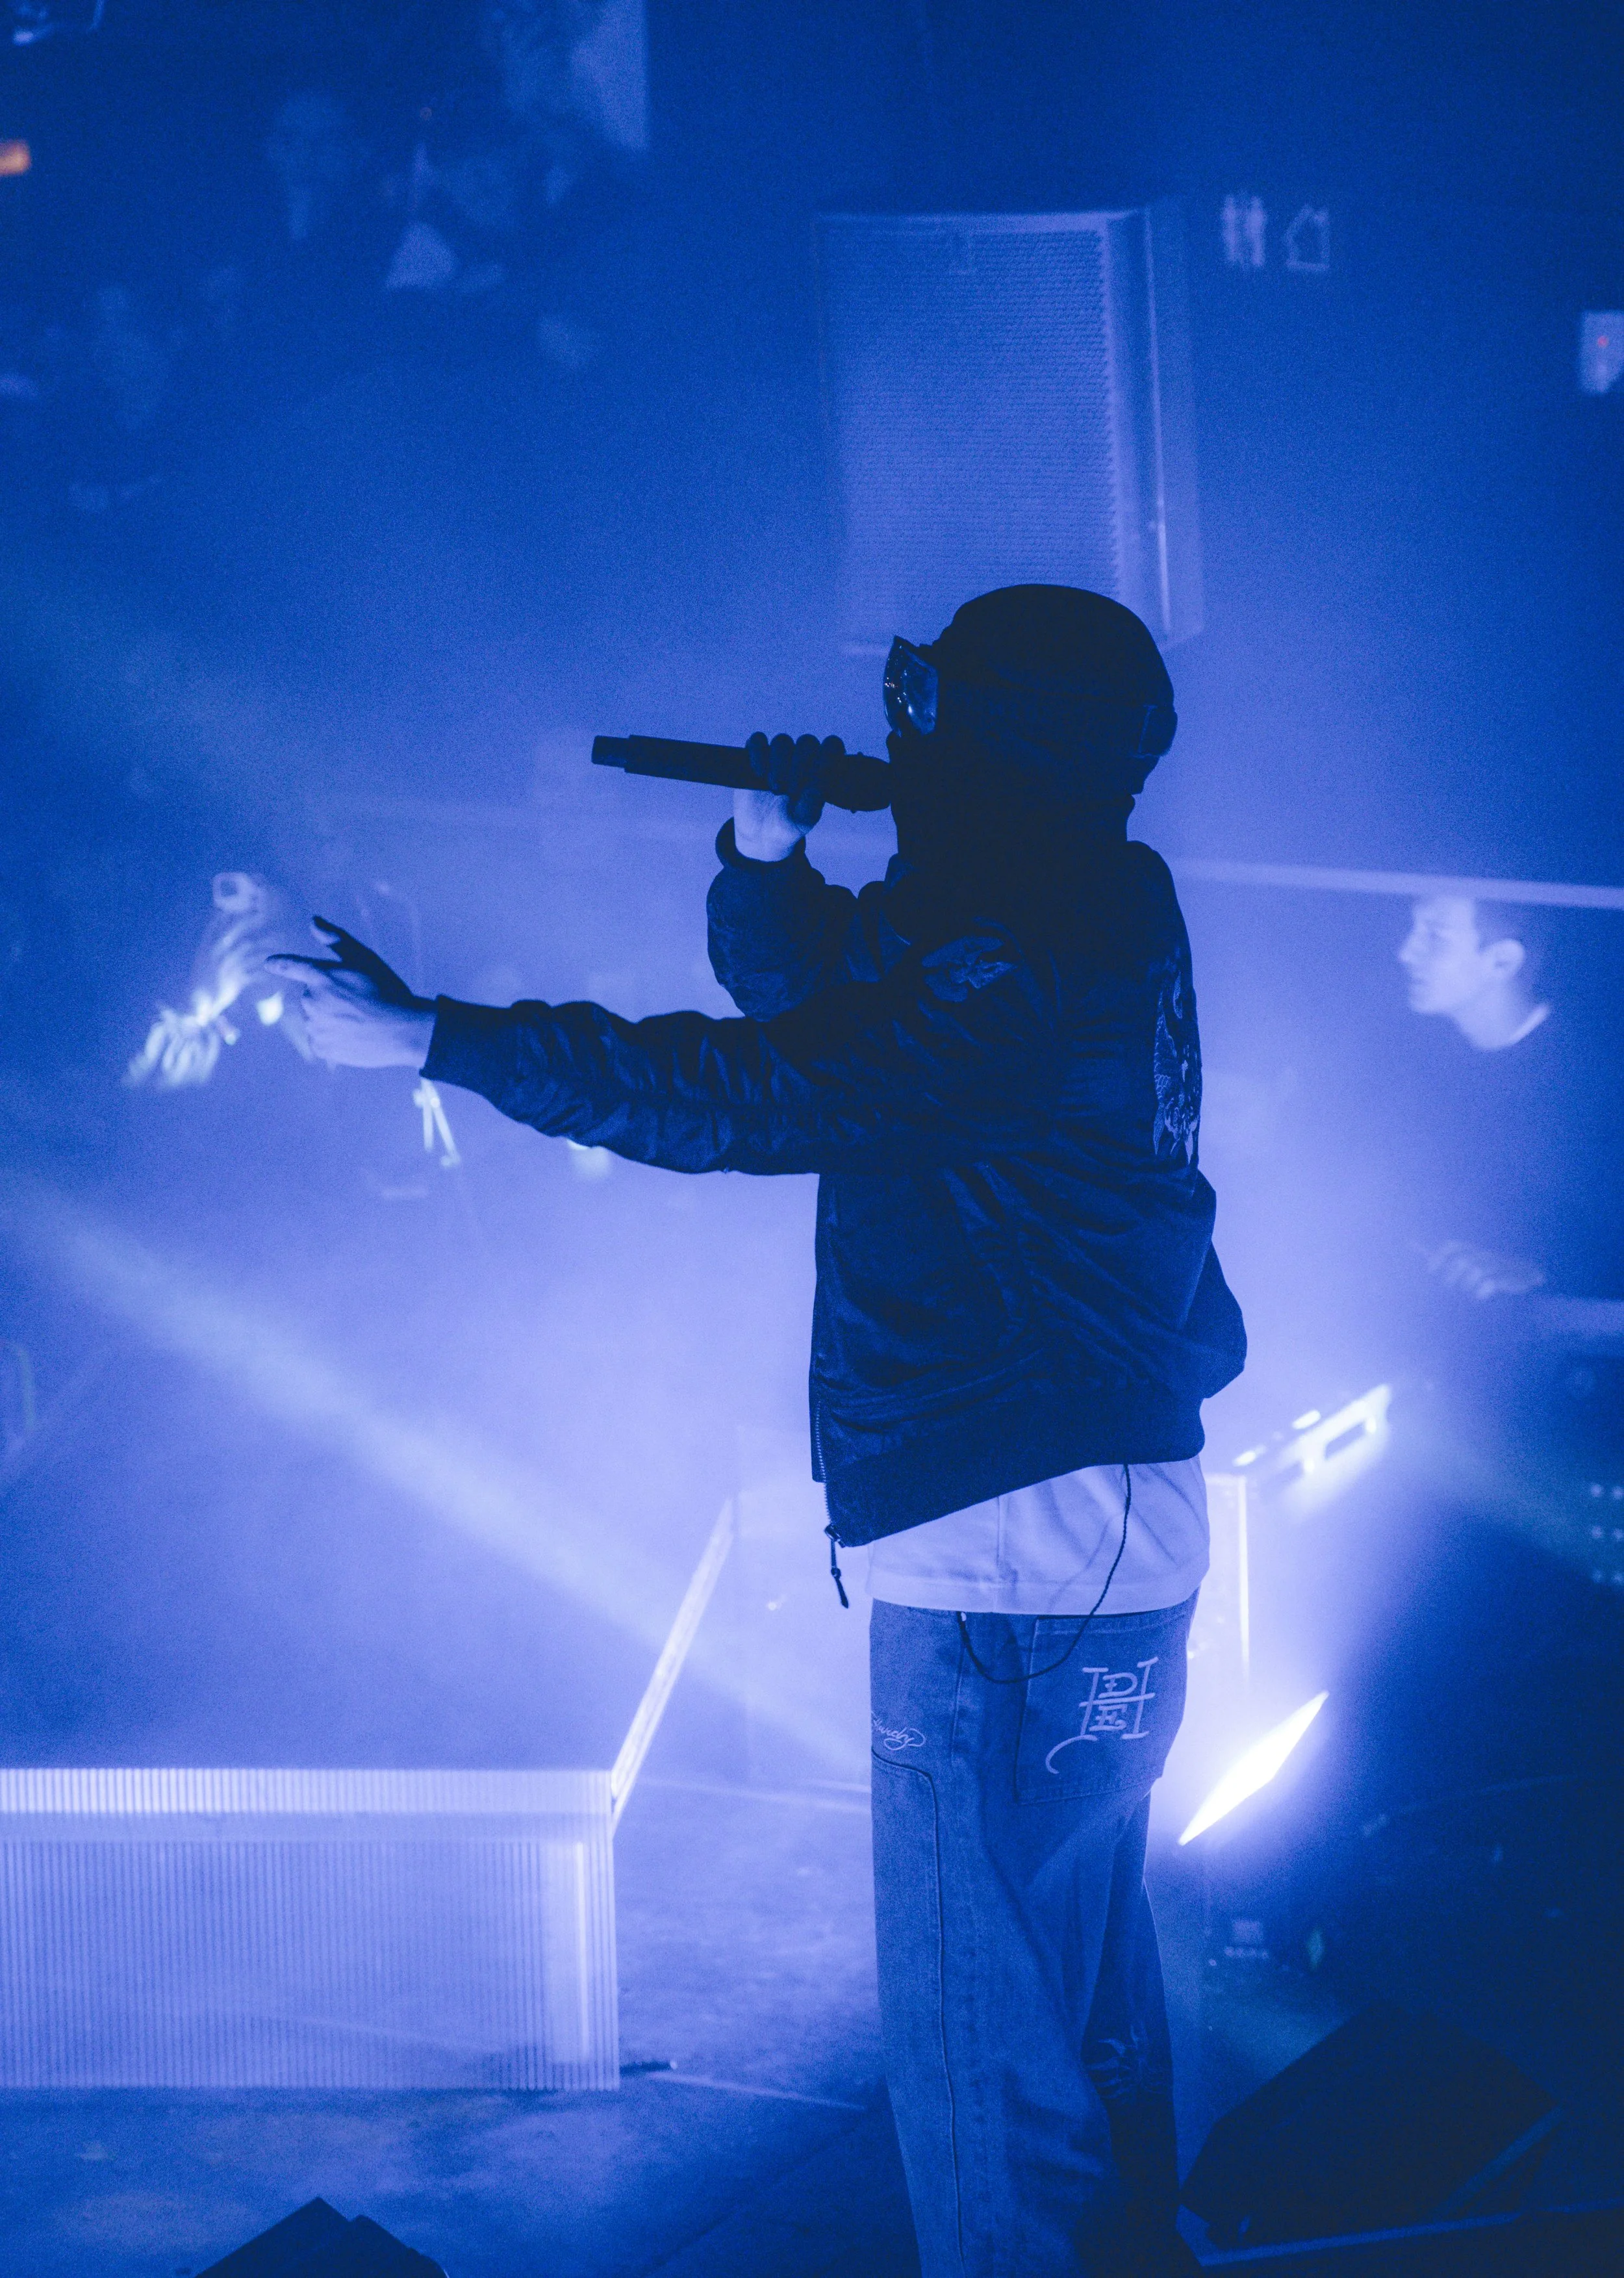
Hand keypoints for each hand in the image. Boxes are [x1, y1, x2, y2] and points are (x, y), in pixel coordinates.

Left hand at [266, 919, 435, 1069]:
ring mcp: (314, 1026)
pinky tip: (353, 1035)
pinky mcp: (320, 1047)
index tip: (269, 963)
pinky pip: (319, 1039)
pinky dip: (332, 1037)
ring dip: (330, 1017)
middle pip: (311, 995)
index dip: (281, 964)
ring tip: (359, 1020)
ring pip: (315, 1018)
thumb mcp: (365, 959)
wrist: (404, 1031)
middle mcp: (311, 1001)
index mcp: (321, 976)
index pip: (292, 966)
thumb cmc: (387, 991)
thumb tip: (313, 921)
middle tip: (357, 1001)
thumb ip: (336, 940)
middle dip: (328, 996)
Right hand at [732, 732, 842, 860]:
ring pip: (782, 741)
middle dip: (800, 765)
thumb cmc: (788, 825)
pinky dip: (758, 753)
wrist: (760, 833)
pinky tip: (760, 773)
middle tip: (791, 791)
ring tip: (775, 789)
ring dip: (779, 763)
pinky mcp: (755, 755)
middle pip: (807, 742)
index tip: (818, 776)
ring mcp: (778, 755)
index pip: (832, 746)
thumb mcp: (801, 822)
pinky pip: (757, 740)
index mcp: (821, 770)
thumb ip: (811, 806)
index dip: (828, 755)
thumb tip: (815, 788)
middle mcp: (802, 758)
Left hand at [1423, 1240, 1547, 1300]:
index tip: (1430, 1270)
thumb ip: (1460, 1269)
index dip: (1440, 1256)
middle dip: (1452, 1273)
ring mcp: (1502, 1267)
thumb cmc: (1503, 1284)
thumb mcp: (1481, 1274)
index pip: (1455, 1246)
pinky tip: (1481, 1297)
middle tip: (1450, 1286)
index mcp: (1480, 1254)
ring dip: (1468, 1283)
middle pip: (1464, 1258)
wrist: (1534, 1290)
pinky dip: (1482, 1290)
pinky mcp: (1513, 1279)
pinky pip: (1491, 1282)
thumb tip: (1433, 1264)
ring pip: (1477, 1269)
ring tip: (1470, 1292)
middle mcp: (1489, 1257)